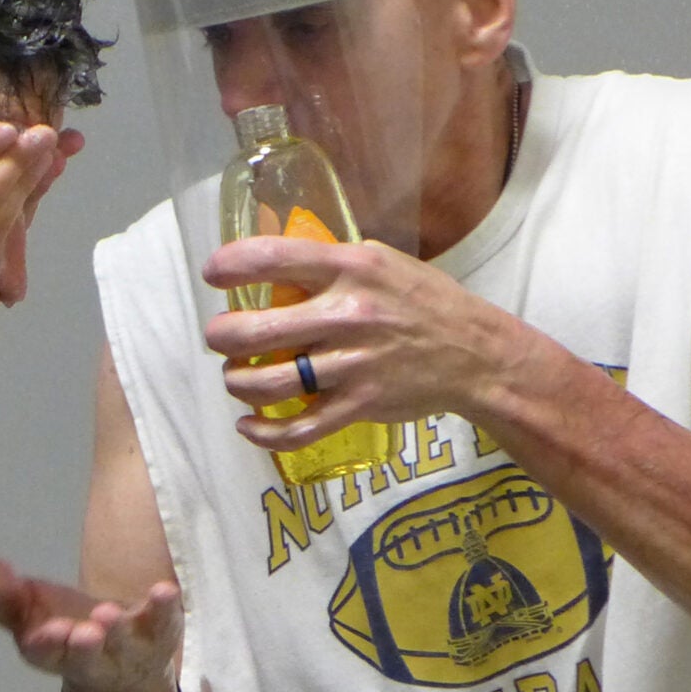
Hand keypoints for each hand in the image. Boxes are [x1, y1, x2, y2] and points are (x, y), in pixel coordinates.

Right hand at [0, 557, 180, 691]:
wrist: (126, 672)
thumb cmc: (66, 632)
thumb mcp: (29, 613)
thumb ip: (3, 593)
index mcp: (52, 654)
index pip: (43, 652)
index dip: (44, 643)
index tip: (43, 632)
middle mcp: (92, 657)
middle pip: (84, 658)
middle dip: (82, 647)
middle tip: (81, 634)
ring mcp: (128, 647)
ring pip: (123, 642)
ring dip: (116, 629)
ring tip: (109, 613)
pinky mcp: (159, 631)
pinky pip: (165, 619)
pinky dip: (164, 607)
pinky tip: (165, 590)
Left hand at [200, 234, 541, 449]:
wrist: (476, 355)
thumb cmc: (424, 302)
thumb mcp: (381, 261)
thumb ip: (329, 261)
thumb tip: (273, 259)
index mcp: (351, 268)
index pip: (271, 258)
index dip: (229, 267)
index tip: (214, 275)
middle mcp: (348, 314)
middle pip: (254, 331)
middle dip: (222, 336)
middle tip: (221, 337)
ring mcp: (353, 363)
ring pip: (267, 383)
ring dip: (237, 382)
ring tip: (237, 376)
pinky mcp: (360, 404)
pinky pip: (297, 428)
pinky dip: (263, 433)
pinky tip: (250, 425)